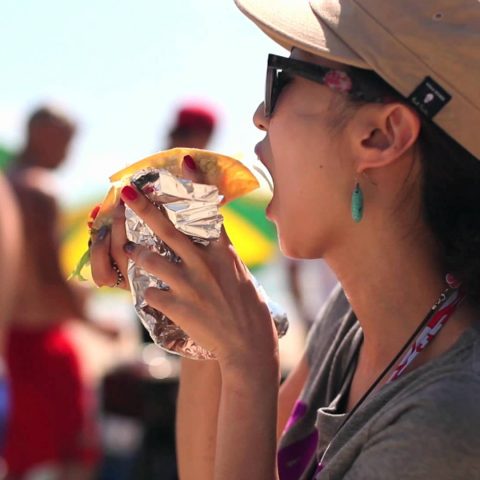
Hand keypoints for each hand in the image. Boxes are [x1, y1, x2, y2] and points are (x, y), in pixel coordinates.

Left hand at [90, 158, 278, 370]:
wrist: (249, 347)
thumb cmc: (251, 312)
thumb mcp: (241, 277)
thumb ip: (223, 257)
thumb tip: (212, 242)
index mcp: (224, 253)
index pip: (208, 211)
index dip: (195, 184)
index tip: (183, 161)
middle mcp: (205, 264)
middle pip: (169, 230)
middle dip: (145, 208)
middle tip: (125, 192)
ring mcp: (191, 285)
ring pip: (152, 259)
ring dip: (136, 253)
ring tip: (129, 248)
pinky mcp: (179, 307)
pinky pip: (152, 293)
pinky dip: (148, 292)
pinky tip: (150, 295)